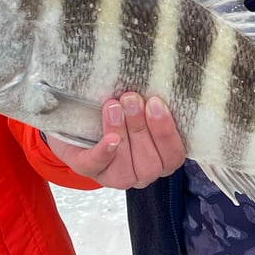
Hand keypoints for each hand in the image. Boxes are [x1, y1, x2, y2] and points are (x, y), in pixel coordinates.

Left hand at [44, 92, 184, 189]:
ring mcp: (116, 175)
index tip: (156, 102)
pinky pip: (96, 166)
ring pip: (126, 167)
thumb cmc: (120, 111)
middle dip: (141, 128)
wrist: (80, 118)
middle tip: (131, 99)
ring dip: (122, 134)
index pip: (173, 155)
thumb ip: (151, 101)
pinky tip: (109, 139)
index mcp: (161, 157)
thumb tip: (156, 79)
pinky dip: (103, 152)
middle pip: (151, 162)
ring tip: (113, 107)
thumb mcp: (139, 105)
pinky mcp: (89, 170)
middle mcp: (142, 172)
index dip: (167, 131)